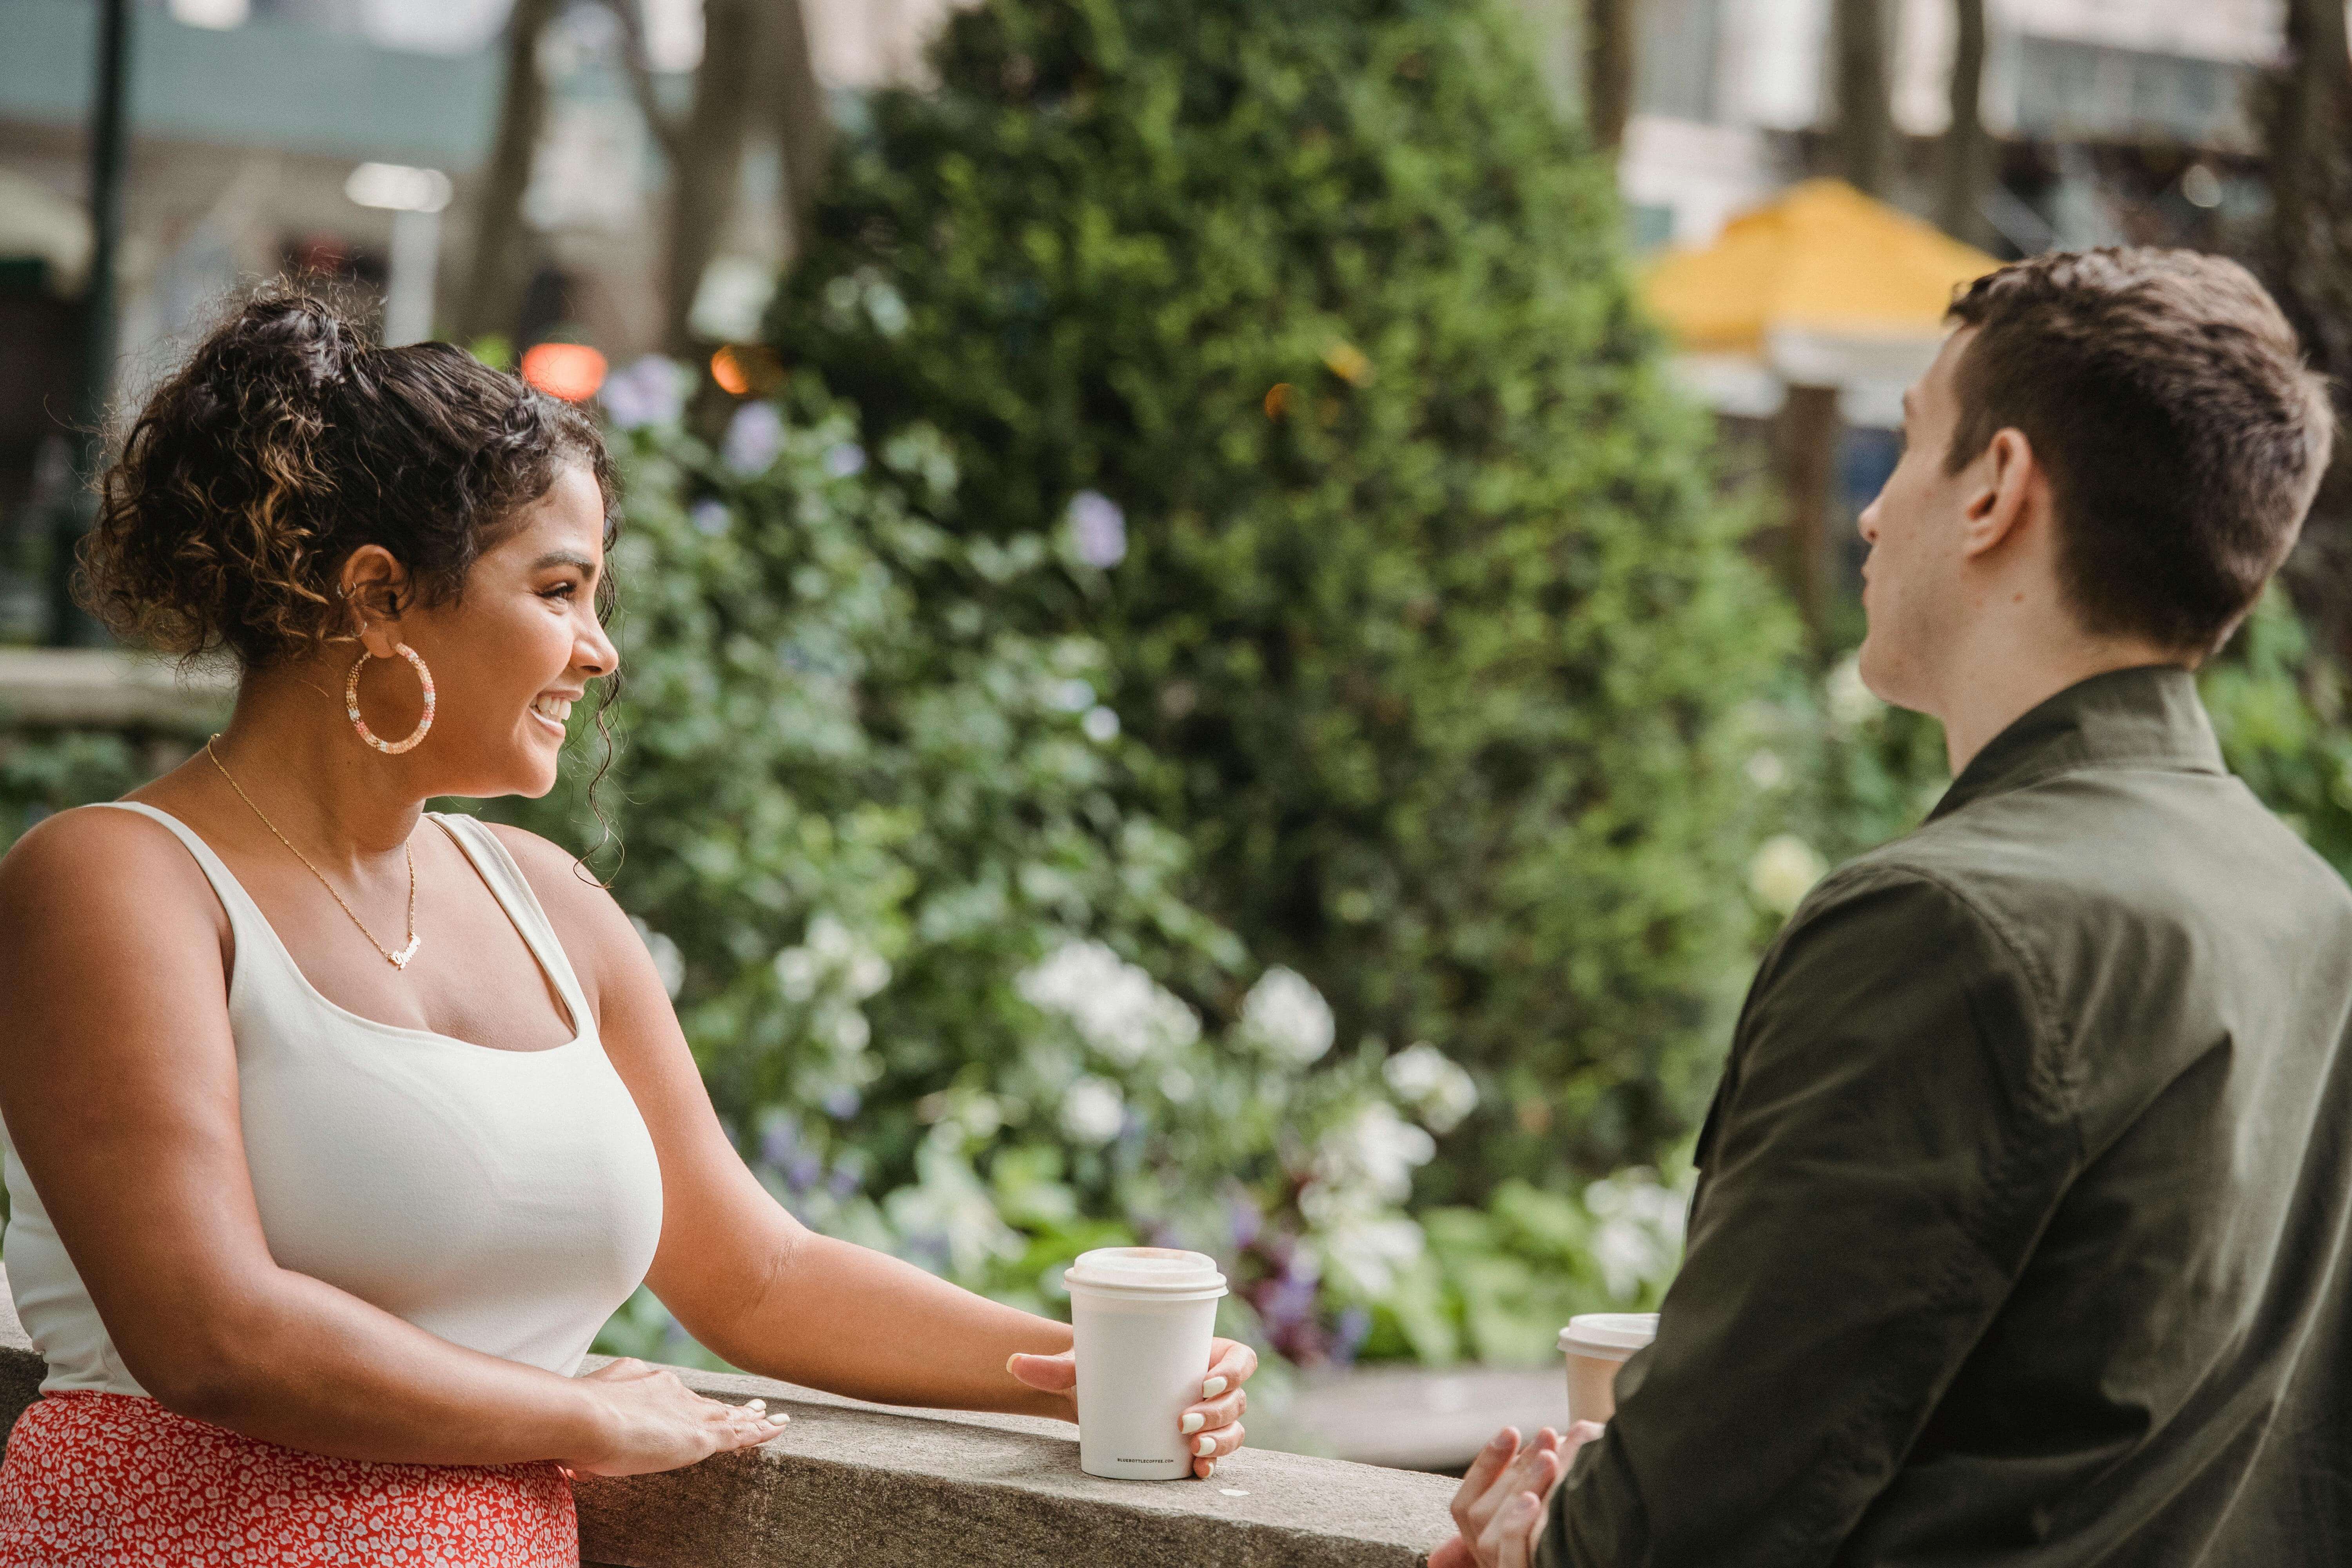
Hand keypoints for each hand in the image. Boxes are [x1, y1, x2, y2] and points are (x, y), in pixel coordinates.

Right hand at [559, 1356, 790, 1476]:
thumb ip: (591, 1424)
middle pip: (708, 1401)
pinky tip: (775, 1428)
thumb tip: (579, 1455)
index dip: (691, 1402)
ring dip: (751, 1418)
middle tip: (752, 1406)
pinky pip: (739, 1432)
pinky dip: (759, 1431)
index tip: (698, 1404)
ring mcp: (688, 1413)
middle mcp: (672, 1391)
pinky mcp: (700, 1435)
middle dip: (729, 1407)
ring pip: (729, 1415)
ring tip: (771, 1417)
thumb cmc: (574, 1421)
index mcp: (644, 1382)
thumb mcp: (586, 1410)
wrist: (585, 1417)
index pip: (676, 1395)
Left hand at [1008, 1336, 1260, 1477]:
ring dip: (1220, 1441)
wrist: (1095, 1394)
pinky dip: (1212, 1464)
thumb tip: (1013, 1363)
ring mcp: (1207, 1418)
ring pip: (1234, 1430)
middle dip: (1220, 1413)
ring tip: (1191, 1447)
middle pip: (1237, 1400)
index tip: (1205, 1381)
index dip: (1234, 1371)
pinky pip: (1217, 1457)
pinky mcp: (1196, 1444)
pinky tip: (1197, 1471)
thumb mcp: (1084, 1363)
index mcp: (1201, 1353)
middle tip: (1185, 1421)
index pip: (1240, 1359)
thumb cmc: (1102, 1367)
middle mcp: (1211, 1387)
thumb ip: (1053, 1366)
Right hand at [1427, 1421, 1603, 1567]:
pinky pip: (1511, 1559)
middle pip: (1481, 1512)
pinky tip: (1534, 1501)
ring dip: (1519, 1488)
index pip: (1466, 1503)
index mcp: (1487, 1540)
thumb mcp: (1551, 1507)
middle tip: (1547, 1435)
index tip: (1511, 1430)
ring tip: (1549, 1458)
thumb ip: (1537, 1484)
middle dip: (1515, 1468)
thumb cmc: (1578, 1540)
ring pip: (1493, 1533)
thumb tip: (1557, 1436)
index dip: (1485, 1464)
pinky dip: (1517, 1527)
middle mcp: (1487, 1559)